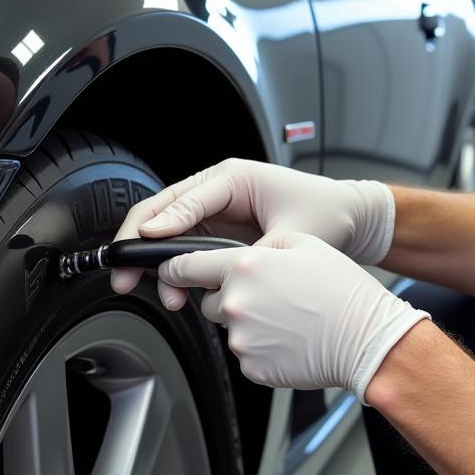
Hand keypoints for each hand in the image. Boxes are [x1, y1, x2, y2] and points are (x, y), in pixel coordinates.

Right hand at [109, 158, 394, 309]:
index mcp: (232, 178)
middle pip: (160, 213)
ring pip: (167, 234)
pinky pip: (184, 249)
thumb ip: (252, 253)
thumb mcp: (291, 235)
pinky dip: (176, 271)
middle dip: (137, 245)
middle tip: (124, 276)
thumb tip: (221, 275)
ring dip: (157, 266)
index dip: (159, 226)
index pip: (183, 199)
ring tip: (166, 296)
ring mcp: (214, 211)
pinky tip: (180, 293)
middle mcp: (217, 190)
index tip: (140, 247)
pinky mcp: (217, 232)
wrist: (349, 219)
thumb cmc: (326, 214)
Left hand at [157, 232, 428, 400]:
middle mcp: (235, 303)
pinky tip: (288, 338)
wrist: (366, 339)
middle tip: (269, 296)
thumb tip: (236, 256)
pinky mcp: (251, 366)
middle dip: (229, 297)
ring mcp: (241, 338)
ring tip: (286, 318)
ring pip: (228, 327)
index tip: (168, 270)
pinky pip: (245, 353)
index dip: (174, 268)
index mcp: (244, 266)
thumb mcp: (302, 243)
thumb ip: (259, 246)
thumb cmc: (341, 292)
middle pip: (210, 300)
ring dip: (247, 322)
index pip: (185, 266)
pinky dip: (260, 347)